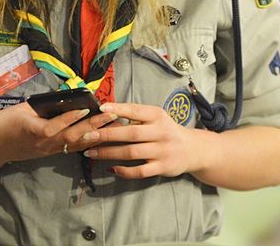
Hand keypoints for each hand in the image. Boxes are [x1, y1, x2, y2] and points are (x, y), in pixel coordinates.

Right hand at [0, 102, 118, 162]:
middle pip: (71, 136)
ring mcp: (48, 150)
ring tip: (113, 126)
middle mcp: (43, 143)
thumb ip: (42, 106)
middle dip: (93, 126)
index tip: (86, 109)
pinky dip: (87, 142)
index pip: (55, 126)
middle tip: (110, 116)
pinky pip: (72, 148)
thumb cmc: (4, 124)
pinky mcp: (50, 153)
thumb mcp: (21, 109)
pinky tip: (101, 136)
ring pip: (75, 144)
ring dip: (95, 135)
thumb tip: (64, 98)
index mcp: (33, 130)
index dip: (71, 118)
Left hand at [80, 102, 206, 179]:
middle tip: (87, 135)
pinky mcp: (162, 168)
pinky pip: (140, 171)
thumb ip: (136, 116)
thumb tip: (107, 112)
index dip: (118, 109)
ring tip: (91, 152)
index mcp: (157, 116)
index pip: (136, 110)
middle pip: (130, 134)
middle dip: (106, 134)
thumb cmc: (167, 131)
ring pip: (131, 153)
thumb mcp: (156, 118)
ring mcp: (162, 151)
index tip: (101, 108)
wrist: (193, 149)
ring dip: (109, 153)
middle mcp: (161, 132)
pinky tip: (111, 169)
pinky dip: (124, 171)